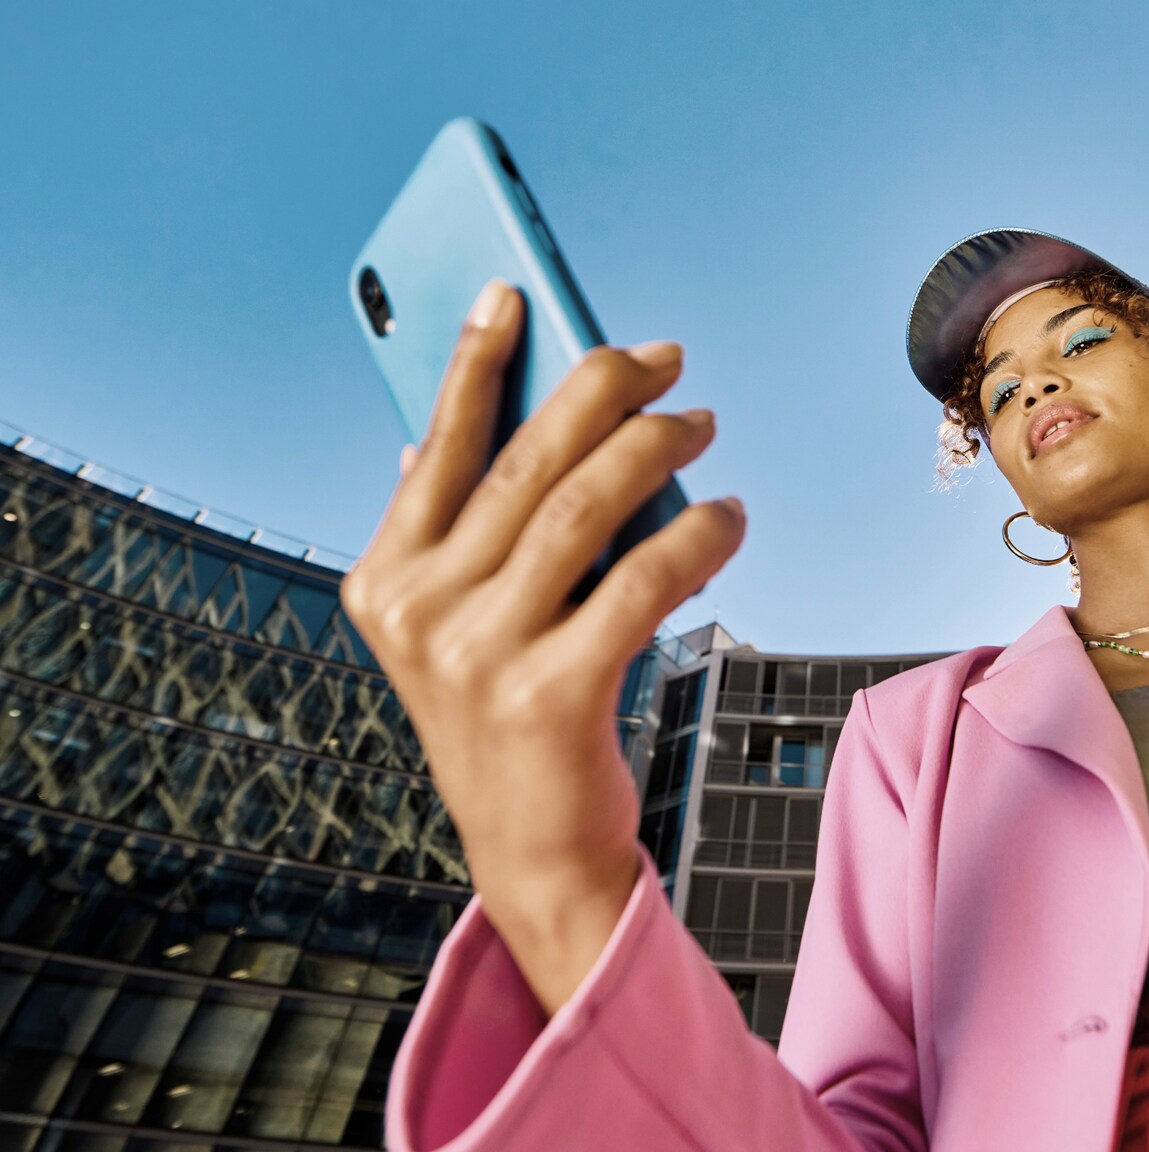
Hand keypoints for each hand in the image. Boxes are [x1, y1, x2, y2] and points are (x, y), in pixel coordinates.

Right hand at [342, 280, 744, 1013]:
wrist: (534, 852)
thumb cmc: (512, 718)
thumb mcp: (460, 626)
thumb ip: (453, 537)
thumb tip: (453, 430)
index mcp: (384, 581)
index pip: (437, 445)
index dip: (475, 360)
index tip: (514, 291)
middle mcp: (419, 612)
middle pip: (526, 462)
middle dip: (603, 389)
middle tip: (667, 356)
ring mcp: (478, 656)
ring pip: (587, 507)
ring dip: (658, 448)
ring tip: (703, 423)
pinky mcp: (550, 694)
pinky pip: (643, 579)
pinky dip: (699, 536)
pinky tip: (731, 516)